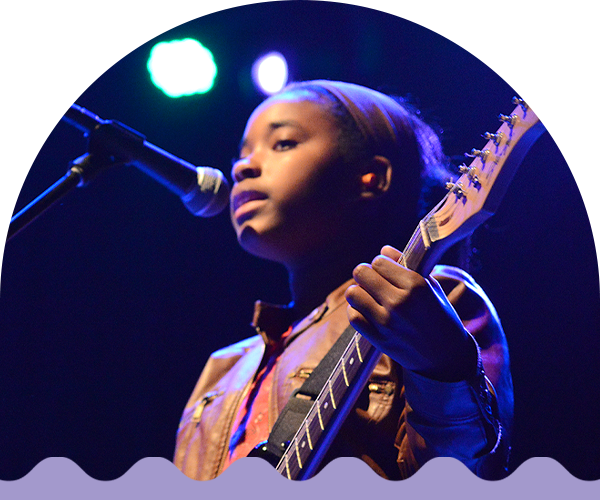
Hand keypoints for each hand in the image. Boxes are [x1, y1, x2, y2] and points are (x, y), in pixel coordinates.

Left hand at [345, 245, 477, 381]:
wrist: (445, 356)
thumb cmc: (439, 316)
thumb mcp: (430, 286)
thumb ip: (406, 265)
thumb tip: (383, 250)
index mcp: (415, 285)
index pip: (378, 261)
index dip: (380, 264)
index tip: (385, 271)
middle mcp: (399, 302)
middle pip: (361, 273)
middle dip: (365, 274)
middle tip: (372, 282)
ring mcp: (386, 321)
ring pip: (353, 293)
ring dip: (358, 292)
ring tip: (368, 296)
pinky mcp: (378, 338)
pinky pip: (353, 315)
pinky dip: (357, 311)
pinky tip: (367, 311)